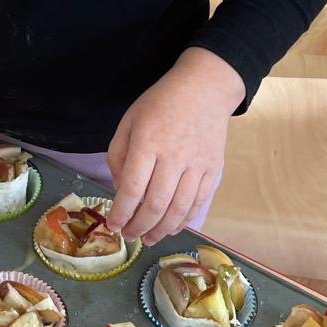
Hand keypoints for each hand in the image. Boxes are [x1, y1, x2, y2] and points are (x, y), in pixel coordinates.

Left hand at [106, 50, 244, 243]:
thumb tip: (119, 189)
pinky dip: (184, 220)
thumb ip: (118, 155)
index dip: (121, 212)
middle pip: (156, 204)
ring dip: (161, 230)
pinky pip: (198, 202)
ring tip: (148, 238)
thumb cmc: (161, 103)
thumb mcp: (129, 121)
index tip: (113, 225)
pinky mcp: (213, 170)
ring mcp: (197, 165)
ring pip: (179, 209)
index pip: (132, 188)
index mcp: (148, 143)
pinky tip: (171, 228)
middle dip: (139, 226)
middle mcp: (174, 157)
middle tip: (129, 237)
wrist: (204, 88)